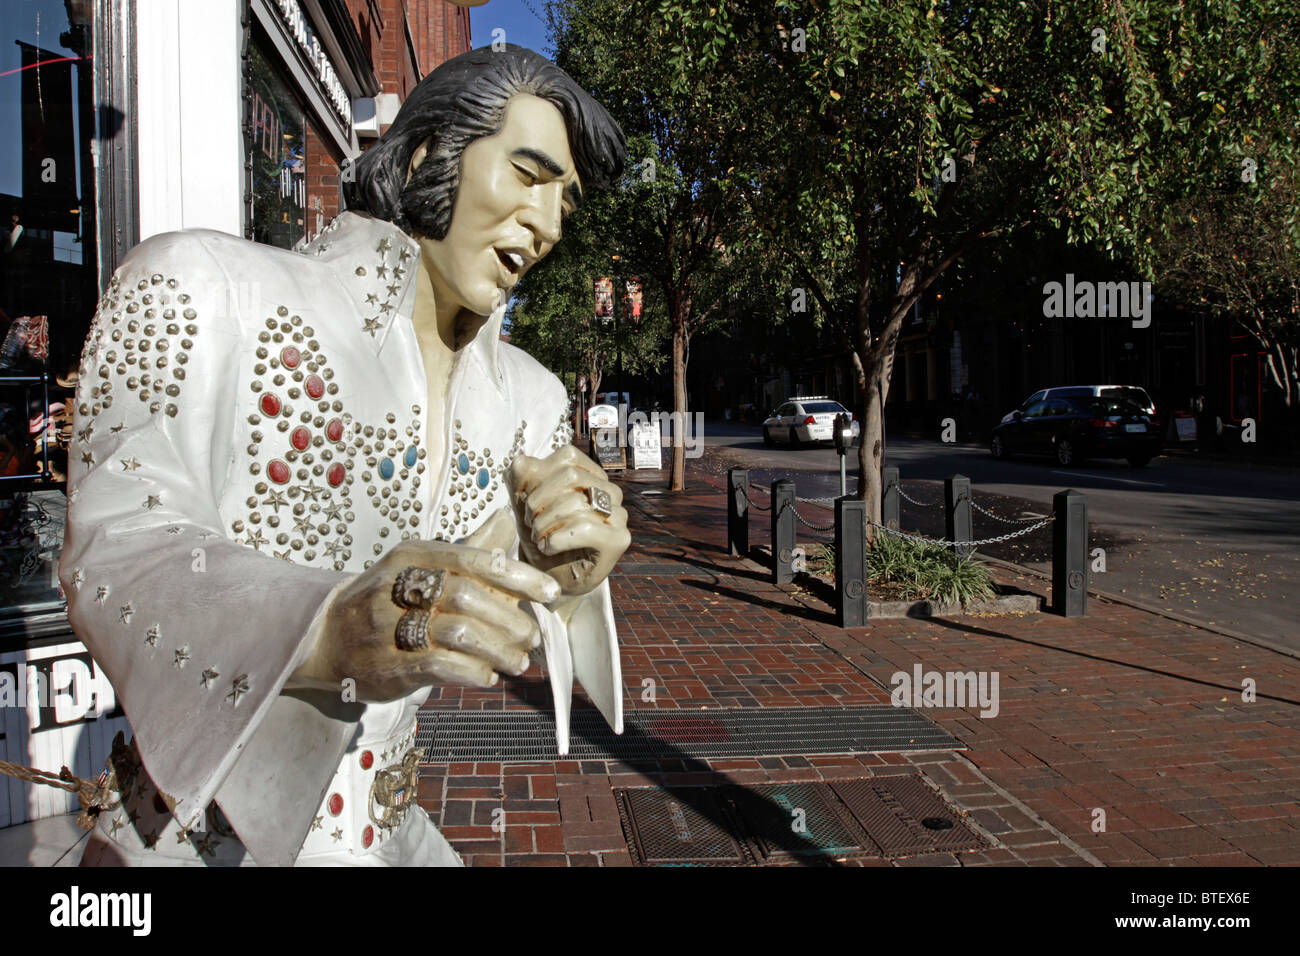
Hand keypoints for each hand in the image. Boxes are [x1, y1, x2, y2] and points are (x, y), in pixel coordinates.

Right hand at [294, 509, 558, 701]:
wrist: (325, 637)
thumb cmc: (388, 598)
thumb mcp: (422, 564)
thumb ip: (470, 548)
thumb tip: (509, 518)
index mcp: (414, 555)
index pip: (475, 560)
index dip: (518, 576)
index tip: (549, 593)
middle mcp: (399, 585)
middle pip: (470, 597)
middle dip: (511, 620)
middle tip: (533, 637)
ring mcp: (390, 625)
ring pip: (459, 632)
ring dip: (498, 650)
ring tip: (518, 661)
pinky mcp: (388, 664)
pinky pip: (441, 665)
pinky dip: (473, 672)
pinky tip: (488, 676)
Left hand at [509, 445, 630, 597]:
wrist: (552, 580)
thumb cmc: (543, 539)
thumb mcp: (525, 507)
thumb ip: (521, 481)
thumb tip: (519, 460)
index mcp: (592, 476)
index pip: (568, 457)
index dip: (540, 476)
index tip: (526, 501)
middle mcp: (610, 492)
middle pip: (570, 475)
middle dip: (539, 500)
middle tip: (530, 523)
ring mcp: (618, 515)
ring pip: (575, 502)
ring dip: (544, 523)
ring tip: (538, 537)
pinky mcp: (619, 539)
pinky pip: (584, 527)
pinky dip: (557, 539)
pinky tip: (548, 548)